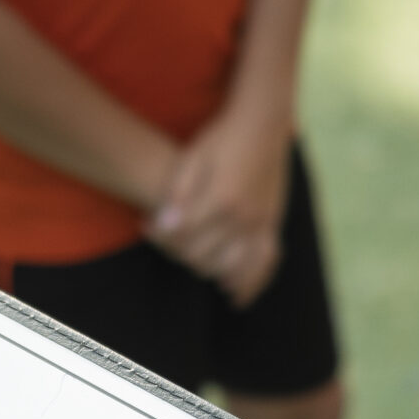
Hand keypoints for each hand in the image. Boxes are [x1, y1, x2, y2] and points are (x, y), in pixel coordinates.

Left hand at [147, 108, 292, 306]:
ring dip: (207, 270)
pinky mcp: (273, 223)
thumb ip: (177, 195)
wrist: (262, 123)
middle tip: (164, 240)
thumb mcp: (192, 159)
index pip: (181, 238)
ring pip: (231, 268)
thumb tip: (161, 228)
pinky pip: (264, 264)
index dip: (157, 236)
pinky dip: (249, 283)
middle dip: (176, 252)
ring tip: (193, 261)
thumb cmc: (221, 138)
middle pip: (202, 256)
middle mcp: (243, 217)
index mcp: (220, 200)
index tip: (145, 226)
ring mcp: (261, 223)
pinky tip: (234, 295)